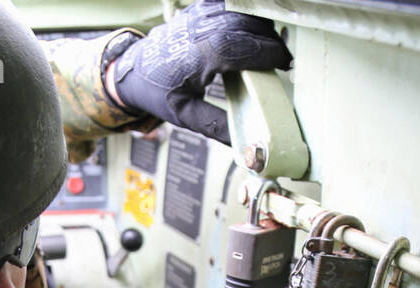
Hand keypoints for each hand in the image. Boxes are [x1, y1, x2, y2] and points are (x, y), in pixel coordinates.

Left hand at [111, 0, 291, 145]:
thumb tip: (245, 143)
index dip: (272, 55)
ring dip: (261, 28)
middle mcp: (203, 28)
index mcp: (202, 54)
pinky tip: (252, 31)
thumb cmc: (156, 91)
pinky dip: (246, 15)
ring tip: (268, 48)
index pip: (248, 48)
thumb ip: (217, 126)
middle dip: (271, 42)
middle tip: (282, 61)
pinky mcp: (201, 8)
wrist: (133, 70)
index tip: (286, 66)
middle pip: (252, 27)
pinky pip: (232, 4)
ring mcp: (201, 14)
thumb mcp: (185, 114)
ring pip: (245, 12)